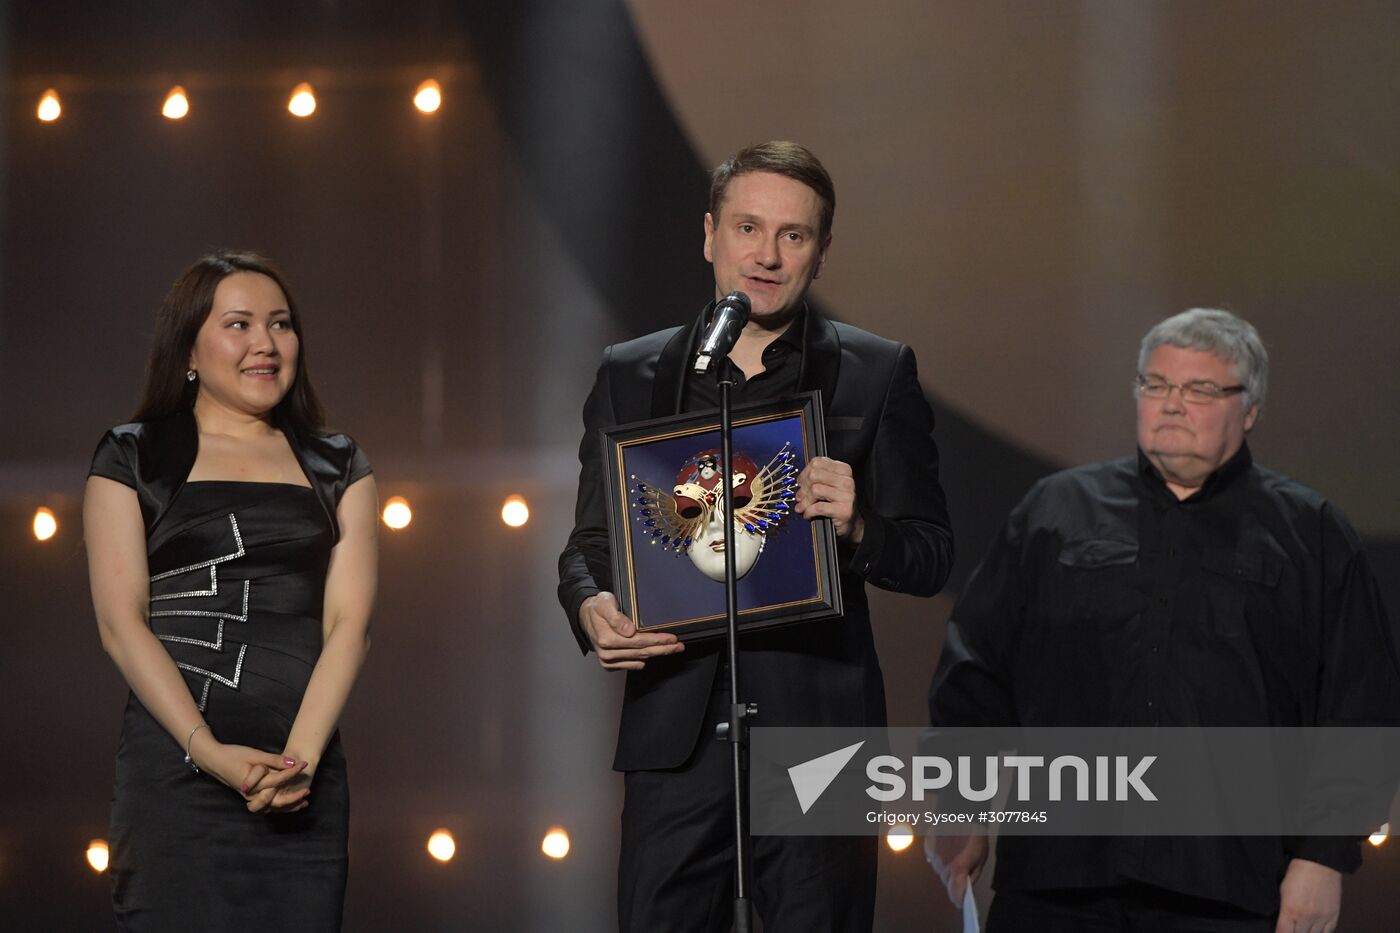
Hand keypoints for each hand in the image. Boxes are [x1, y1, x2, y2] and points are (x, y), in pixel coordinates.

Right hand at [191, 733, 306, 811]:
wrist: (214, 761)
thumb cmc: (234, 755)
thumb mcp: (255, 754)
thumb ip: (274, 760)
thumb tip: (293, 763)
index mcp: (254, 782)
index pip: (278, 779)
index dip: (293, 771)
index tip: (305, 764)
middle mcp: (252, 794)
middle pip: (276, 801)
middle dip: (294, 798)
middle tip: (308, 791)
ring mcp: (250, 798)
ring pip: (271, 807)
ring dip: (287, 806)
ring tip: (303, 802)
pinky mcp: (250, 798)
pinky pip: (266, 806)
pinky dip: (279, 806)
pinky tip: (291, 803)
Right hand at [579, 591, 683, 670]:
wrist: (585, 616)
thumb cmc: (597, 608)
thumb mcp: (605, 604)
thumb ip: (616, 617)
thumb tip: (629, 630)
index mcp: (607, 639)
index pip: (639, 641)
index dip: (657, 640)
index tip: (672, 638)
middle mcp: (607, 652)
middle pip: (642, 652)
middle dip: (662, 649)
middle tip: (678, 646)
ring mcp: (608, 660)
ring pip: (638, 659)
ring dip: (656, 654)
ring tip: (671, 649)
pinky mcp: (609, 664)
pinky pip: (630, 665)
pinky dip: (642, 661)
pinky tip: (652, 655)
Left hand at [795, 456, 862, 542]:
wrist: (850, 524)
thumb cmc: (836, 503)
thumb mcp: (828, 485)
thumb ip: (816, 478)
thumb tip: (800, 481)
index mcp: (843, 470)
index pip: (817, 463)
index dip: (804, 473)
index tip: (801, 483)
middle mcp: (847, 481)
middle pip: (814, 475)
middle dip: (803, 488)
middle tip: (800, 497)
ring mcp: (847, 495)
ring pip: (815, 490)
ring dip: (805, 501)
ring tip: (803, 507)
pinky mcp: (844, 510)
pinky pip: (818, 507)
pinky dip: (808, 512)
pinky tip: (808, 515)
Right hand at [925, 832, 988, 907]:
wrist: (961, 811)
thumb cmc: (974, 834)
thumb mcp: (981, 857)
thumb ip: (972, 874)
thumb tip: (966, 885)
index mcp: (957, 869)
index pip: (954, 894)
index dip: (958, 899)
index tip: (960, 902)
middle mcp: (942, 865)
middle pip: (946, 881)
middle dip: (953, 880)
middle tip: (962, 871)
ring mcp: (933, 855)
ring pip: (939, 869)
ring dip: (946, 867)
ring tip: (955, 855)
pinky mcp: (928, 846)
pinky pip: (932, 857)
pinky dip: (939, 856)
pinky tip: (947, 847)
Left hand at [1276, 859, 1340, 932]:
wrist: (1319, 864)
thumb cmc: (1298, 873)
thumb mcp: (1283, 890)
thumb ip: (1283, 909)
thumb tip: (1282, 921)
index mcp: (1290, 910)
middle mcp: (1306, 917)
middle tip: (1292, 929)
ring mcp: (1321, 918)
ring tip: (1304, 929)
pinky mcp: (1333, 916)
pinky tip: (1316, 930)